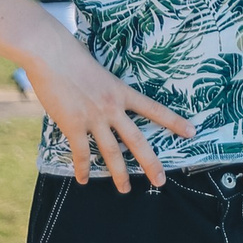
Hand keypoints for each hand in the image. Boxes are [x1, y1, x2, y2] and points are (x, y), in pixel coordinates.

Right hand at [19, 21, 193, 190]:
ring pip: (112, 152)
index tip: (191, 132)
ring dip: (118, 174)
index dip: (174, 122)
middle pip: (137, 140)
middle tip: (160, 181)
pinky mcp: (72, 124)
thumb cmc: (72, 56)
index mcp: (122, 92)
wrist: (51, 53)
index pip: (154, 109)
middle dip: (150, 162)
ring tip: (124, 189)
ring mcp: (93, 118)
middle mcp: (112, 107)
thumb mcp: (99, 71)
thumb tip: (103, 102)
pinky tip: (83, 180)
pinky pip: (80, 152)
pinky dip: (82, 168)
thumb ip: (105, 90)